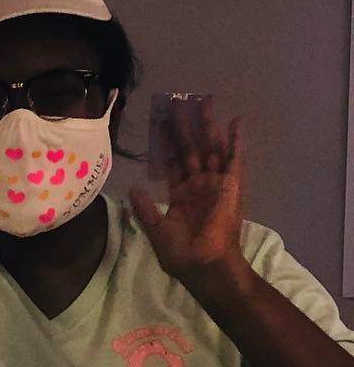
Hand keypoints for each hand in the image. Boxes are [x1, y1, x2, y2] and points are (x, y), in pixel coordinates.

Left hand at [130, 106, 251, 303]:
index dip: (166, 144)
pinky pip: (234, 159)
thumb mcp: (156, 229)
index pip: (172, 162)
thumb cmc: (180, 252)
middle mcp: (197, 185)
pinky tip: (234, 121)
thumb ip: (145, 208)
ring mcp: (215, 183)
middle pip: (190, 149)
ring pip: (210, 148)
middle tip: (179, 104)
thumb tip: (132, 188)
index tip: (159, 123)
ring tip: (203, 103)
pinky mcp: (231, 185)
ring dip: (207, 126)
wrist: (203, 264)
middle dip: (185, 128)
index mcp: (179, 195)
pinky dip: (235, 141)